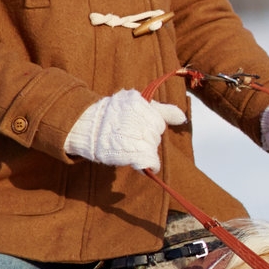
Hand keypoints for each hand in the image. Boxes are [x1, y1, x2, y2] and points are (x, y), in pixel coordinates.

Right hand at [64, 89, 187, 169]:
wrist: (85, 127)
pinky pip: (151, 162)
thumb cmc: (112, 116)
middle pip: (155, 134)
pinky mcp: (132, 153)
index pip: (158, 120)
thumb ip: (163, 110)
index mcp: (140, 104)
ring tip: (127, 146)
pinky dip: (150, 165)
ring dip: (145, 150)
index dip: (149, 126)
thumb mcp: (137, 104)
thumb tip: (182, 117)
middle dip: (147, 138)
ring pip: (152, 147)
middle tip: (129, 137)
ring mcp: (136, 136)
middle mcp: (139, 119)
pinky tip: (144, 165)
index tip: (137, 127)